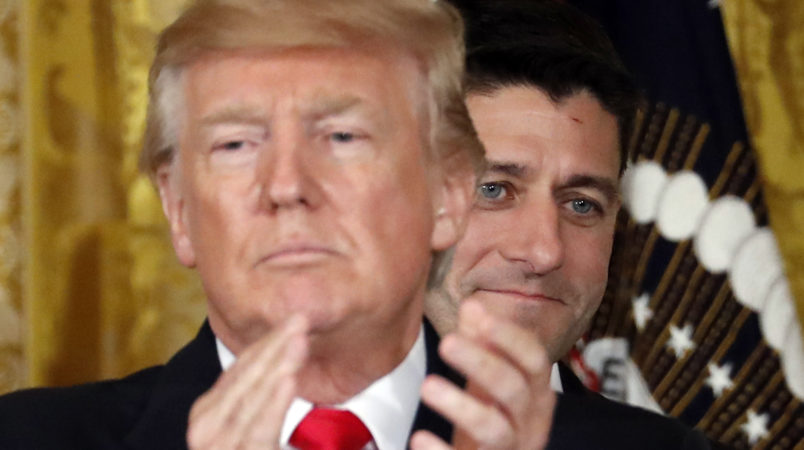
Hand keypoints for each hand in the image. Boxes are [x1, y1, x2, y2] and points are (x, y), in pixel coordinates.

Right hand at [186, 316, 308, 449]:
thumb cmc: (242, 449)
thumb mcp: (244, 423)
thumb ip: (255, 398)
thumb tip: (282, 365)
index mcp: (210, 410)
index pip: (241, 368)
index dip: (268, 341)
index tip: (294, 319)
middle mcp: (207, 424)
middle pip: (247, 377)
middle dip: (275, 346)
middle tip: (301, 319)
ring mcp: (218, 443)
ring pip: (253, 398)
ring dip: (277, 366)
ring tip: (299, 341)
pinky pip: (260, 429)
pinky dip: (274, 404)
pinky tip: (288, 380)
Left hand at [412, 301, 554, 449]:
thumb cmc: (492, 417)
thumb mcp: (490, 380)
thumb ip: (482, 343)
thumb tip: (472, 305)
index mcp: (535, 393)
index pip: (534, 360)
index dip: (510, 338)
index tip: (481, 317)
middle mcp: (529, 422)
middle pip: (514, 390)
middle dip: (482, 363)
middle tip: (447, 342)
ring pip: (495, 429)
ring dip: (462, 406)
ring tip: (427, 386)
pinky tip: (419, 439)